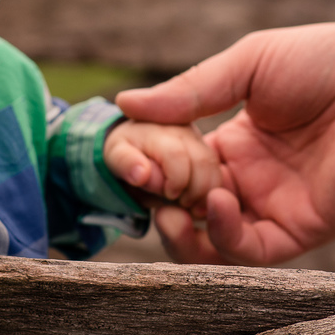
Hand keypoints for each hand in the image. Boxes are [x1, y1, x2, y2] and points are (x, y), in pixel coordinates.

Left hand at [103, 120, 220, 214]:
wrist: (135, 140)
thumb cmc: (124, 150)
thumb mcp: (115, 156)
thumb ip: (126, 164)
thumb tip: (142, 174)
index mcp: (159, 128)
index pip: (176, 156)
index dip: (175, 182)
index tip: (168, 195)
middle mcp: (184, 129)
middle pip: (203, 162)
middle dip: (195, 190)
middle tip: (181, 203)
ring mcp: (199, 139)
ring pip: (215, 168)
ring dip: (206, 193)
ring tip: (189, 205)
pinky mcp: (208, 151)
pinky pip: (219, 173)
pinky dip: (212, 191)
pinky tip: (198, 202)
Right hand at [117, 24, 334, 264]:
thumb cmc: (328, 62)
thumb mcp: (248, 65)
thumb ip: (190, 91)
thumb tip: (125, 103)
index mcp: (229, 140)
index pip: (166, 161)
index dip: (142, 158)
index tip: (129, 150)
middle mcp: (243, 178)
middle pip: (175, 203)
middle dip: (151, 192)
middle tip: (146, 173)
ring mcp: (268, 207)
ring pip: (202, 240)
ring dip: (176, 226)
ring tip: (171, 200)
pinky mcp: (297, 230)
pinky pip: (245, 250)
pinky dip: (221, 234)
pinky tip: (221, 200)